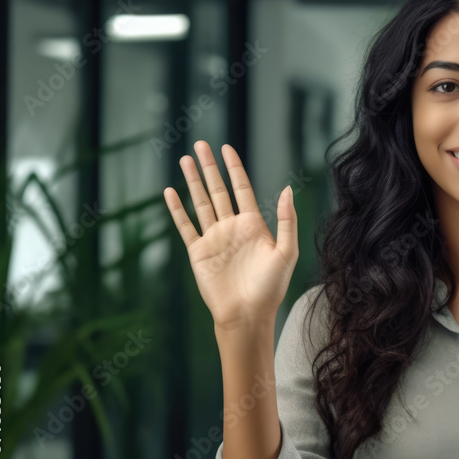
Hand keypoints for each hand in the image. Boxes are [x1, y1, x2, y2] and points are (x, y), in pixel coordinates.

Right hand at [163, 141, 297, 328]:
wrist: (247, 314)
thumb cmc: (270, 288)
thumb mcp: (286, 252)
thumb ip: (287, 220)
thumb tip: (287, 188)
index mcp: (254, 225)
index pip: (242, 189)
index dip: (234, 168)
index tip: (226, 148)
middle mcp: (232, 228)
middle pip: (219, 190)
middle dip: (209, 168)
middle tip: (201, 144)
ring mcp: (214, 239)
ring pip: (201, 203)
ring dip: (192, 182)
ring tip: (185, 159)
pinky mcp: (198, 252)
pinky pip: (185, 226)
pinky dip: (177, 209)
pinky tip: (170, 192)